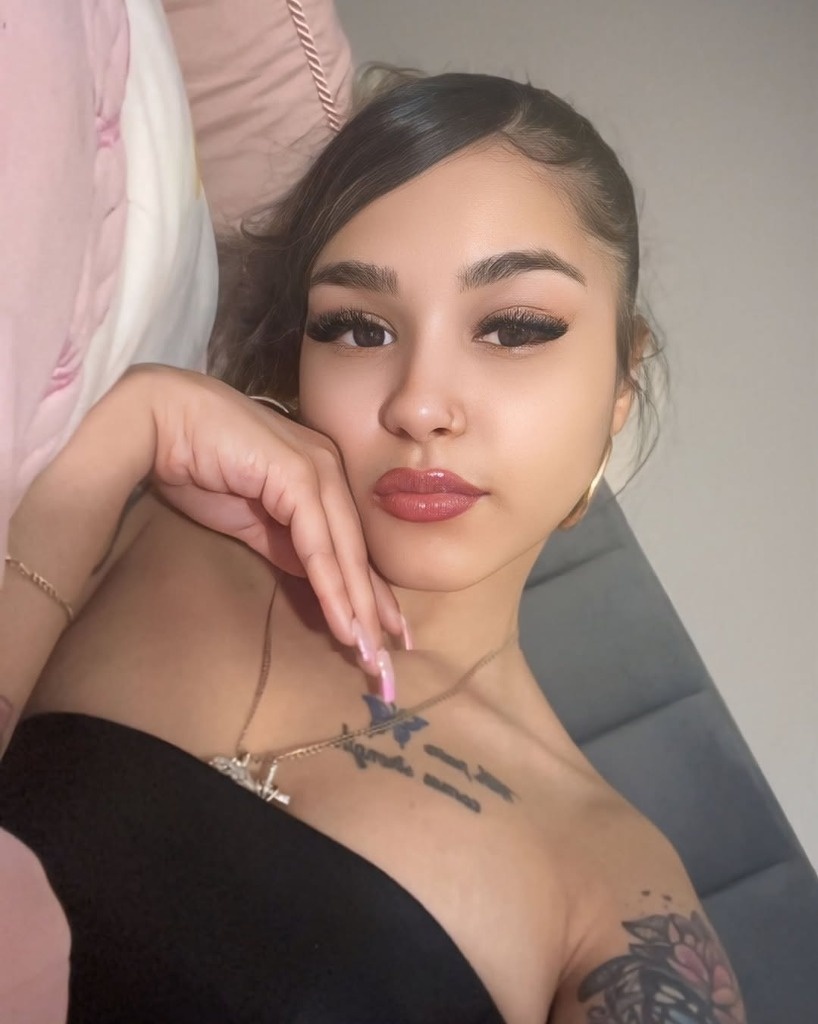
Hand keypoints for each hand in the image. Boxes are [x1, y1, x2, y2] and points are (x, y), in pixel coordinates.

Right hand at [130, 364, 401, 667]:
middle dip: (374, 609)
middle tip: (386, 661)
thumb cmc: (198, 465)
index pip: (351, 543)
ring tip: (368, 652)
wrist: (161, 423)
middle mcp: (328, 468)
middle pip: (358, 550)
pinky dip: (333, 585)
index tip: (382, 635)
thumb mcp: (253, 520)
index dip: (368, 592)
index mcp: (321, 475)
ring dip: (358, 607)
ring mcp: (317, 468)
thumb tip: (318, 580)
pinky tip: (345, 622)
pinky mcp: (297, 474)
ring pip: (345, 550)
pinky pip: (318, 543)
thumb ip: (288, 546)